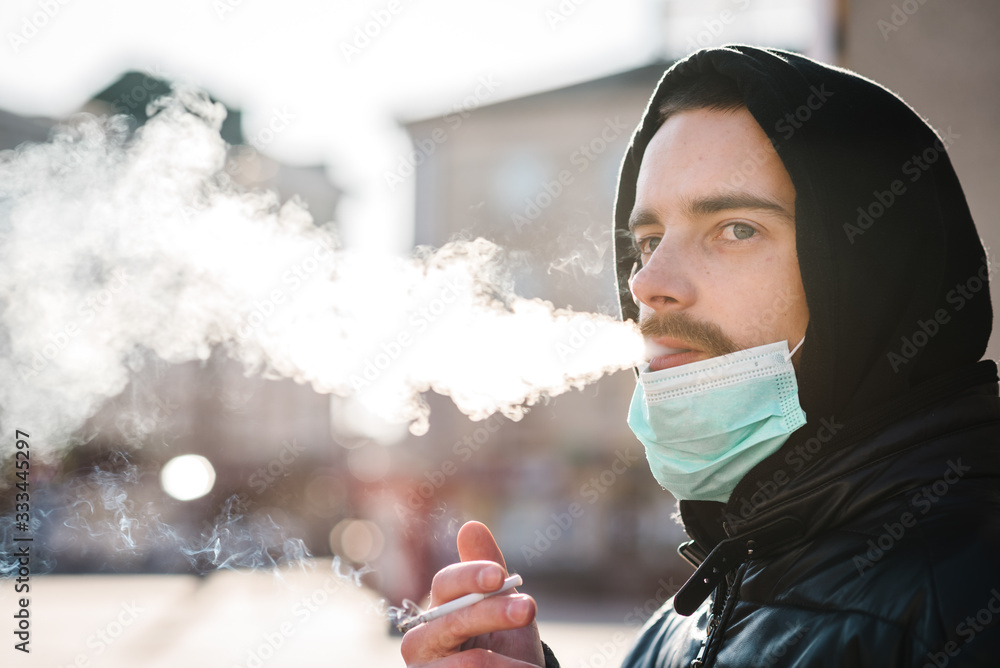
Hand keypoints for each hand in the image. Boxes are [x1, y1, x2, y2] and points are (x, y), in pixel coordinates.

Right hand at [401, 521, 544, 666]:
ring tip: (530, 666)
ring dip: (506, 661)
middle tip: (528, 609)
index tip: (500, 575)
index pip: (445, 585)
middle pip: (453, 620)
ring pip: (468, 662)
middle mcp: (419, 642)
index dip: (471, 576)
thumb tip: (471, 526)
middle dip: (493, 613)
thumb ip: (486, 571)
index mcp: (435, 611)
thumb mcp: (502, 607)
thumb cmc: (503, 646)